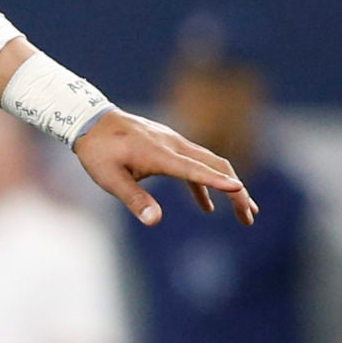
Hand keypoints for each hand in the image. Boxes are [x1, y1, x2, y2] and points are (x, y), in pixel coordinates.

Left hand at [72, 109, 254, 227]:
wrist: (91, 121)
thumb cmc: (98, 152)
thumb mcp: (110, 179)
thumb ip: (134, 199)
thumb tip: (154, 221)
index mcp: (159, 154)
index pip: (194, 170)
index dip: (217, 182)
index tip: (240, 191)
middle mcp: (173, 145)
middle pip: (215, 166)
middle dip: (236, 191)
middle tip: (250, 216)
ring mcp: (174, 142)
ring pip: (210, 163)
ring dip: (228, 186)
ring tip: (243, 211)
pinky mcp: (170, 145)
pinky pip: (195, 164)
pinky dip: (204, 184)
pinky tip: (206, 206)